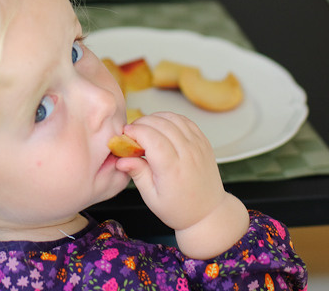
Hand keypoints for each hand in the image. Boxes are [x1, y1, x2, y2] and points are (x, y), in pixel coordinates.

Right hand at [116, 112, 248, 258]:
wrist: (208, 212)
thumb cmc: (179, 209)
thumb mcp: (152, 197)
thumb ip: (137, 174)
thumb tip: (121, 159)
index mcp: (173, 170)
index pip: (152, 138)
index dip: (136, 131)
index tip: (125, 135)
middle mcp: (188, 154)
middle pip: (161, 124)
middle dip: (142, 123)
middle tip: (132, 133)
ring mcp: (198, 146)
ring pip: (173, 118)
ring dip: (155, 118)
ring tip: (146, 129)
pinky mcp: (203, 142)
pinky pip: (185, 120)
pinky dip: (170, 118)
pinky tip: (162, 126)